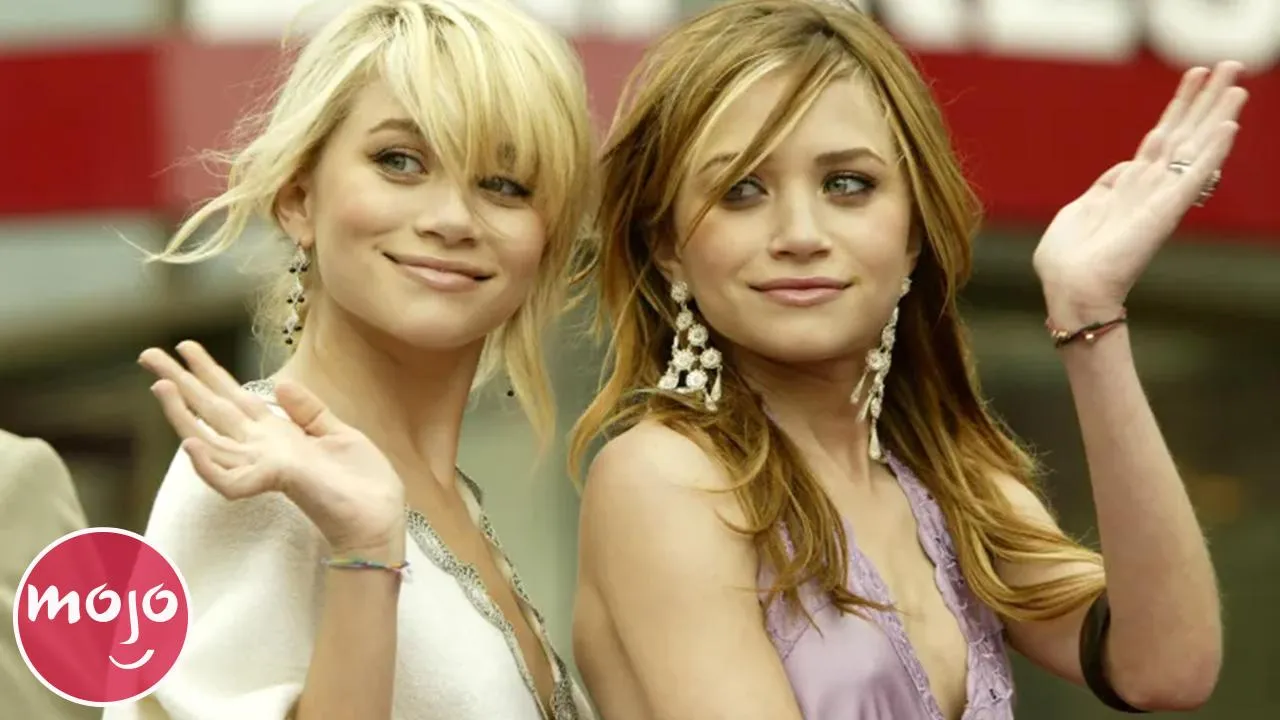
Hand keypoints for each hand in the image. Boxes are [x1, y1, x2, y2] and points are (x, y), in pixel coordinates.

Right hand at [139, 341, 405, 557]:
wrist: (379, 516)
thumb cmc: (361, 482)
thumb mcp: (338, 434)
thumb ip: (309, 411)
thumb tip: (281, 383)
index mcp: (277, 434)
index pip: (234, 398)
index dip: (210, 372)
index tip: (186, 347)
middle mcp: (263, 449)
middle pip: (212, 410)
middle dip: (181, 383)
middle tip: (148, 354)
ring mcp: (265, 467)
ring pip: (209, 441)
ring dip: (183, 416)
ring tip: (161, 387)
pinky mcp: (276, 483)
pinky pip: (230, 480)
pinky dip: (209, 466)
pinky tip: (191, 445)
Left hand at [1032, 61, 1248, 326]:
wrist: (1070, 288)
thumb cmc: (1066, 260)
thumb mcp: (1077, 212)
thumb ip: (1102, 188)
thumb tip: (1121, 170)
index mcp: (1129, 187)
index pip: (1162, 137)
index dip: (1179, 105)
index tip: (1196, 75)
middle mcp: (1151, 188)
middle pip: (1185, 133)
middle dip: (1205, 98)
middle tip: (1230, 64)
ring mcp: (1161, 198)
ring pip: (1195, 148)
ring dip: (1217, 115)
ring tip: (1238, 84)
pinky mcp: (1165, 212)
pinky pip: (1193, 177)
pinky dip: (1211, 153)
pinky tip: (1229, 127)